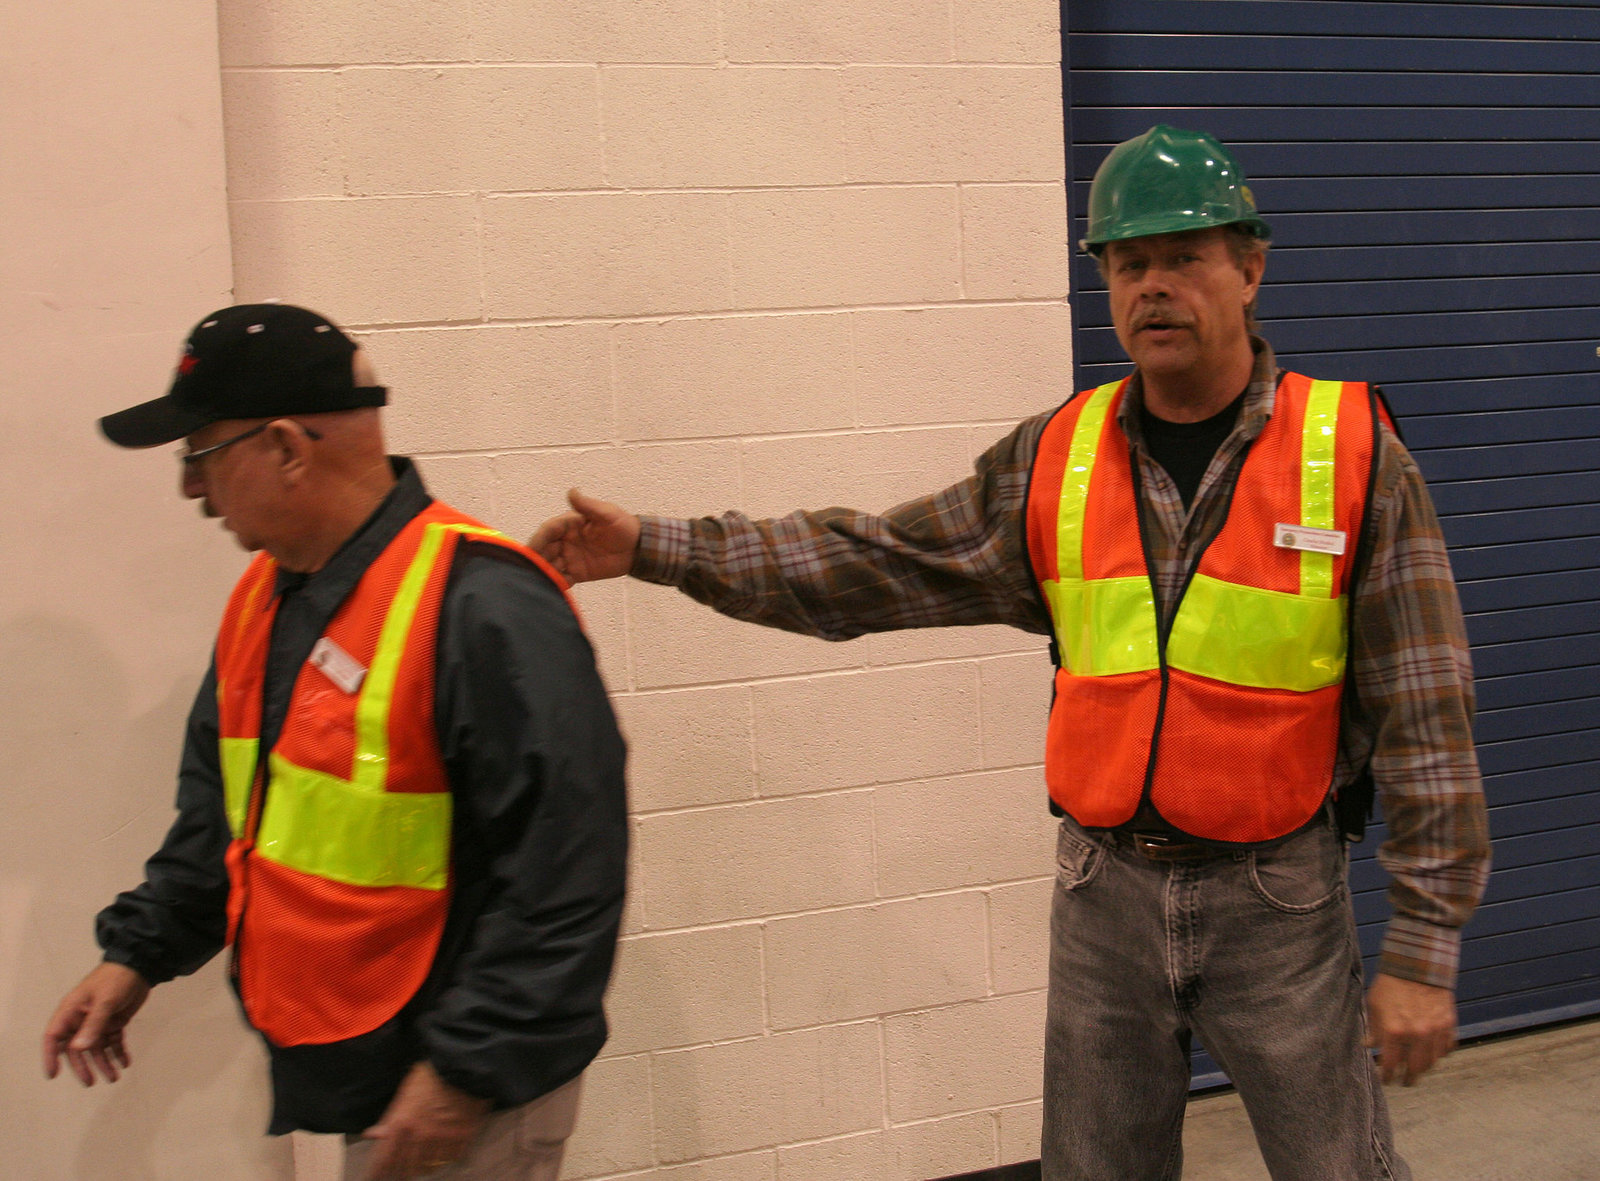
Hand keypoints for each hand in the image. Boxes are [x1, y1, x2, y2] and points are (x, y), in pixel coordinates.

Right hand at [42, 961, 151, 1085]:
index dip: (51, 1056)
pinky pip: (113, 1042)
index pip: (54, 1037)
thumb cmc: (117, 979)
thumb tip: (78, 1049)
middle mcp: (81, 1019)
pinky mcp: (114, 1022)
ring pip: (97, 1048)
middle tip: (91, 1082)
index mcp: (71, 1011)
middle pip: (77, 1048)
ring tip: (114, 1078)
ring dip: (104, 1063)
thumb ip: (94, 1024)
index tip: (54, 1075)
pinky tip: (125, 1063)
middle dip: (83, 1066)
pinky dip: (118, 1052)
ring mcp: (98, 1022)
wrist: (141, 965)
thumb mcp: (105, 1001)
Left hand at [361, 1060, 490, 1180]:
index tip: (373, 1178)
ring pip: (430, 1167)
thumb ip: (389, 1119)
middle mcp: (420, 1136)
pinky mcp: (463, 1136)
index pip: (384, 1158)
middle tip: (402, 1171)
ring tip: (424, 1163)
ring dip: (425, 1166)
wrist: (462, 1064)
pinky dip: (447, 1158)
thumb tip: (371, 1135)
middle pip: (407, 1168)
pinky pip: (452, 1158)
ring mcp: (443, 1138)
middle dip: (403, 1171)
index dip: (377, 1172)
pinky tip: (444, 1153)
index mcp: (402, 1124)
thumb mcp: (404, 1094)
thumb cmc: (429, 1076)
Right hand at [528, 489, 640, 583]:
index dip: (540, 538)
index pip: (549, 530)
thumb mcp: (607, 513)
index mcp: (569, 524)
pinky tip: (555, 587)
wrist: (638, 548)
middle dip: (537, 558)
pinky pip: (562, 579)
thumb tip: (572, 491)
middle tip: (533, 567)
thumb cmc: (623, 526)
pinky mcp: (577, 573)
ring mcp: (570, 557)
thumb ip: (588, 505)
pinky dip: (556, 583)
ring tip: (541, 579)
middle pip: (544, 549)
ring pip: (550, 565)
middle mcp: (565, 540)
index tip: (533, 548)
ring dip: (544, 571)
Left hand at [1365, 973, 1457, 1085]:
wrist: (1417, 965)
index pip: (1390, 1064)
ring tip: (1417, 1069)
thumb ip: (1373, 1029)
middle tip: (1404, 1081)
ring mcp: (1435, 1031)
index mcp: (1394, 1031)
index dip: (1387, 1075)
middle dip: (1408, 1079)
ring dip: (1424, 1068)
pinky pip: (1446, 1049)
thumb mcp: (1374, 1005)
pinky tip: (1432, 1053)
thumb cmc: (1391, 984)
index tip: (1386, 1079)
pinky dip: (1439, 1054)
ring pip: (1432, 1062)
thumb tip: (1369, 1046)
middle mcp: (1416, 1035)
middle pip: (1415, 1069)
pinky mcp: (1449, 1025)